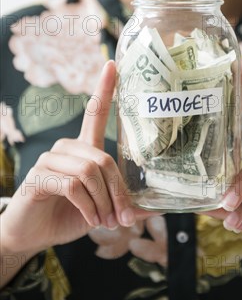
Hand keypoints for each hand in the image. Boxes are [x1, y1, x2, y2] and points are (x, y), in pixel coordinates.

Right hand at [1, 61, 153, 256]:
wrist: (31, 235)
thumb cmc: (67, 216)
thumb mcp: (100, 209)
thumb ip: (122, 203)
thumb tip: (152, 207)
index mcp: (83, 148)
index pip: (94, 113)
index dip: (104, 88)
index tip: (112, 65)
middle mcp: (66, 147)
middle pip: (103, 159)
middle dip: (117, 192)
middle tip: (122, 218)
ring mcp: (50, 159)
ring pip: (89, 172)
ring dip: (103, 202)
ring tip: (105, 221)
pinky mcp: (39, 175)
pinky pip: (73, 185)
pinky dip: (87, 206)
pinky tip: (90, 219)